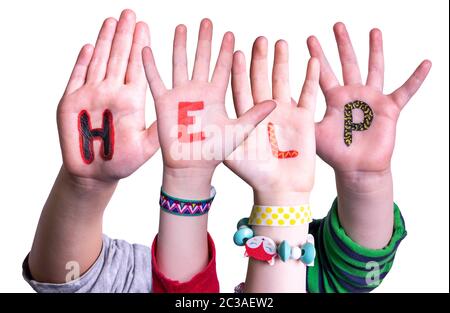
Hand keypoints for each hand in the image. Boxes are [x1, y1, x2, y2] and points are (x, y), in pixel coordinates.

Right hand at [57, 10, 158, 182]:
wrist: (94, 174)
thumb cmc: (122, 163)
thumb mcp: (146, 148)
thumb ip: (158, 130)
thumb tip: (177, 114)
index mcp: (131, 100)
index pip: (137, 68)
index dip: (140, 47)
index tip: (144, 26)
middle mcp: (112, 93)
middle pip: (119, 58)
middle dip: (124, 35)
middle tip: (130, 13)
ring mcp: (91, 96)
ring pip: (99, 62)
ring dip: (104, 41)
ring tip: (111, 21)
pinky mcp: (71, 103)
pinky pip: (77, 78)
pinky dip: (82, 62)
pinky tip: (88, 46)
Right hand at [142, 19, 274, 195]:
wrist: (192, 166)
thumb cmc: (215, 152)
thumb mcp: (240, 131)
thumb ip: (256, 115)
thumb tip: (277, 101)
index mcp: (216, 96)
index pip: (222, 67)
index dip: (226, 51)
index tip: (230, 34)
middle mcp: (198, 91)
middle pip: (202, 59)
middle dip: (205, 40)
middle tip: (207, 21)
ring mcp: (180, 95)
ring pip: (180, 63)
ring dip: (181, 45)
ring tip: (183, 27)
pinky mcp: (164, 102)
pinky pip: (155, 80)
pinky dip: (150, 65)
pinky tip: (146, 49)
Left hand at [225, 38, 319, 203]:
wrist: (281, 190)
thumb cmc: (256, 176)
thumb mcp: (235, 153)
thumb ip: (225, 133)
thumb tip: (209, 115)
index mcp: (245, 118)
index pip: (240, 89)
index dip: (238, 71)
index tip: (235, 51)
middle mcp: (264, 113)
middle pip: (260, 80)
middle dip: (260, 60)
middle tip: (259, 39)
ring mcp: (285, 114)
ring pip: (282, 82)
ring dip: (282, 63)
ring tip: (280, 43)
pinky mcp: (304, 119)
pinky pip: (308, 94)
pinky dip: (311, 79)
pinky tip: (312, 61)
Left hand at [308, 23, 430, 175]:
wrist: (356, 169)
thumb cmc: (334, 153)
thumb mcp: (312, 132)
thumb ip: (299, 116)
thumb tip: (273, 105)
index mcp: (334, 99)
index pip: (323, 72)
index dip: (316, 56)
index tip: (308, 38)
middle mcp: (352, 95)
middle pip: (347, 64)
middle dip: (342, 45)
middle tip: (336, 25)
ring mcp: (371, 99)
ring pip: (374, 69)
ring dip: (375, 51)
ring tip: (374, 31)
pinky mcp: (389, 109)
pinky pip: (405, 91)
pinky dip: (416, 78)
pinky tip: (426, 63)